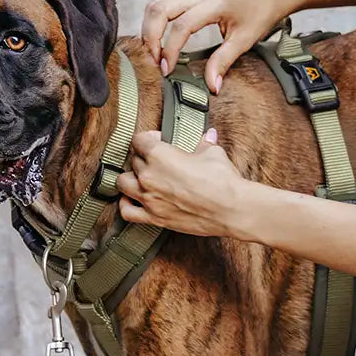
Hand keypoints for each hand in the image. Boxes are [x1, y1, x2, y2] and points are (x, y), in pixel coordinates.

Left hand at [116, 129, 247, 237]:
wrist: (232, 209)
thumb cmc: (222, 181)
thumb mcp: (213, 154)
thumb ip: (204, 144)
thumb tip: (208, 137)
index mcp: (159, 155)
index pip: (139, 140)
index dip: (149, 137)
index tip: (158, 140)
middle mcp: (149, 176)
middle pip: (134, 161)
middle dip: (144, 157)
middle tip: (158, 160)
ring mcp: (149, 199)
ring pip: (123, 183)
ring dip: (130, 177)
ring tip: (141, 177)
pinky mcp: (155, 217)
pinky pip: (127, 211)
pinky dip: (126, 204)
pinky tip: (132, 199)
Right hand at [140, 0, 292, 92]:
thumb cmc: (259, 14)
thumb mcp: (244, 41)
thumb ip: (224, 62)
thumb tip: (212, 86)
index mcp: (214, 3)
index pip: (182, 26)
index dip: (170, 49)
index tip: (167, 69)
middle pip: (159, 9)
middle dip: (150, 37)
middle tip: (153, 62)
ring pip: (157, 4)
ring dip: (149, 29)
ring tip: (153, 54)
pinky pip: (164, 5)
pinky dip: (156, 23)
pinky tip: (159, 43)